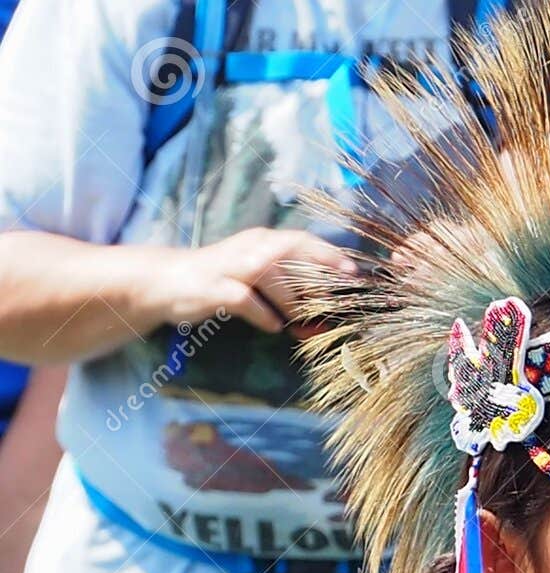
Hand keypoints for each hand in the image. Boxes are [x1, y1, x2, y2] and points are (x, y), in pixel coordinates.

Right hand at [150, 228, 356, 336]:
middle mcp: (249, 247)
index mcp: (261, 241)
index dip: (329, 255)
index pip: (301, 240)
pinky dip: (264, 315)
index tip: (354, 272)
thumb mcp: (257, 285)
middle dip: (318, 273)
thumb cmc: (220, 284)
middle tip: (333, 299)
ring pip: (271, 274)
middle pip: (290, 251)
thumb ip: (290, 298)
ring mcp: (231, 265)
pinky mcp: (215, 287)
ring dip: (291, 302)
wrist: (166, 282)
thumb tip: (323, 321)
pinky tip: (273, 326)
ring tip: (296, 322)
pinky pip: (246, 299)